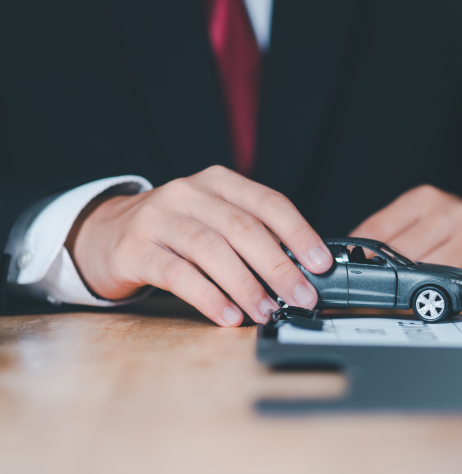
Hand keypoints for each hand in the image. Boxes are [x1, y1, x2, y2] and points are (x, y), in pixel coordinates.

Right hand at [66, 166, 332, 326]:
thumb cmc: (174, 231)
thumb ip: (252, 236)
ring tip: (267, 311)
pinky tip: (229, 315)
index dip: (300, 233)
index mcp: (218, 182)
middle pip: (244, 229)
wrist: (103, 234)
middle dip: (279, 267)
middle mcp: (188, 193)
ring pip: (212, 250)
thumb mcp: (213, 220)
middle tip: (302, 296)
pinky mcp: (134, 249)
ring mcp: (158, 218)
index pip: (269, 203)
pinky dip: (209, 297)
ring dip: (246, 285)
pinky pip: (178, 274)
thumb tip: (301, 271)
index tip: (321, 264)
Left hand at [350, 185, 461, 298]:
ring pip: (428, 275)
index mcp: (428, 199)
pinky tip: (440, 298)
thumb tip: (351, 255)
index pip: (379, 231)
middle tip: (374, 293)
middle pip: (401, 257)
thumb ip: (392, 233)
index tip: (345, 273)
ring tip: (408, 297)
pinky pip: (458, 290)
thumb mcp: (428, 218)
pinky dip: (444, 299)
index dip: (359, 257)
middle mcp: (454, 214)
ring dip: (413, 291)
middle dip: (386, 279)